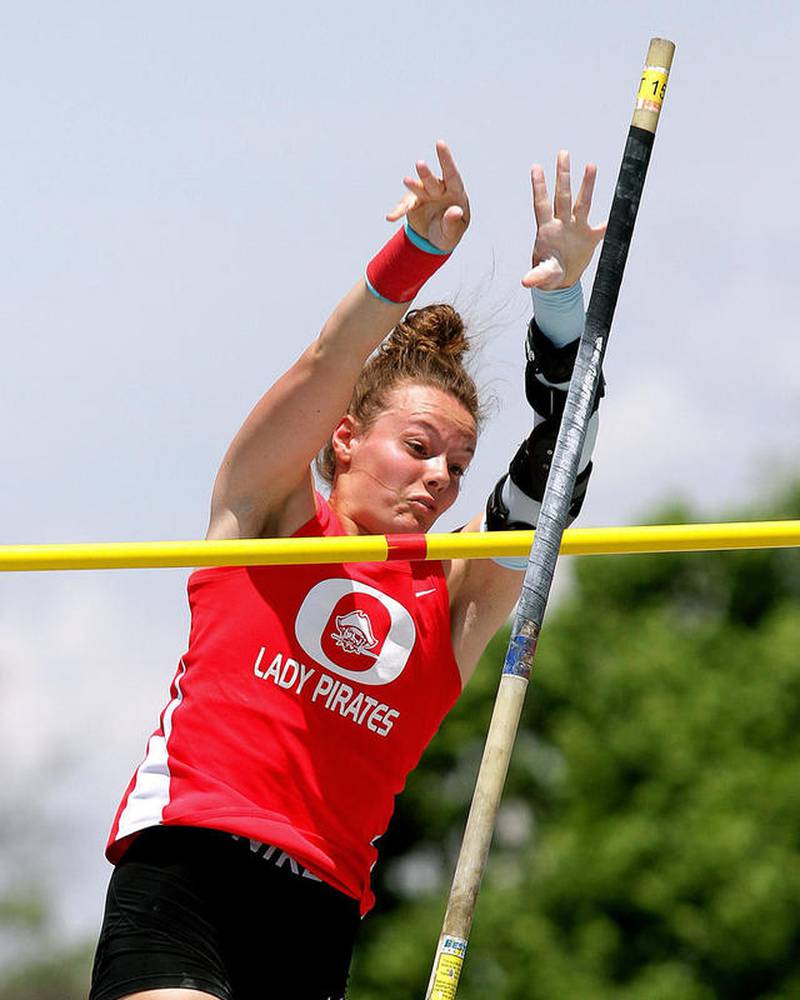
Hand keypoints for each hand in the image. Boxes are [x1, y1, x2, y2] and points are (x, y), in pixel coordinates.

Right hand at [386, 140, 469, 252]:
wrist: (434, 240)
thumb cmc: (448, 233)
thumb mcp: (452, 232)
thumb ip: (453, 222)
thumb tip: (456, 211)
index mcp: (455, 193)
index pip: (452, 174)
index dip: (446, 159)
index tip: (440, 143)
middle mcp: (439, 190)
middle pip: (433, 181)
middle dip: (426, 174)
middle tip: (420, 164)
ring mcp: (425, 194)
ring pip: (418, 188)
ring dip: (413, 185)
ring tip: (407, 180)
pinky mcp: (412, 202)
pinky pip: (404, 206)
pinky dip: (398, 212)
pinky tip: (391, 218)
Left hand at [522, 150, 605, 288]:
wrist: (561, 282)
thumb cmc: (548, 275)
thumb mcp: (542, 276)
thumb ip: (536, 276)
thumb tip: (526, 282)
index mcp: (547, 230)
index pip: (542, 204)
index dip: (539, 187)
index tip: (536, 167)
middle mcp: (562, 224)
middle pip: (562, 196)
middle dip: (563, 175)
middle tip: (563, 153)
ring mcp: (576, 229)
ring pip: (582, 203)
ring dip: (587, 185)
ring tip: (591, 164)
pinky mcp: (590, 239)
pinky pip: (601, 229)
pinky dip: (608, 222)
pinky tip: (616, 212)